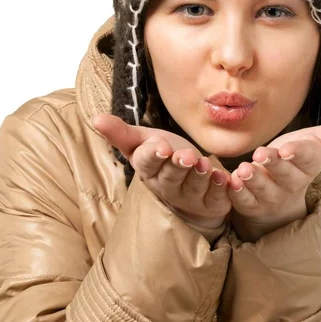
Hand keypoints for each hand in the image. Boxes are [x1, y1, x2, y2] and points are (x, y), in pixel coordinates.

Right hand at [91, 114, 231, 227]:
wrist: (190, 182)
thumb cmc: (165, 157)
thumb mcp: (144, 141)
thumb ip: (122, 133)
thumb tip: (95, 118)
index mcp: (149, 169)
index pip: (147, 162)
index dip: (154, 156)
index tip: (162, 147)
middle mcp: (168, 186)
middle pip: (171, 177)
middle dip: (178, 166)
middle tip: (187, 156)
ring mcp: (190, 197)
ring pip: (194, 188)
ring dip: (200, 177)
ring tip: (204, 164)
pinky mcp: (212, 203)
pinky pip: (217, 199)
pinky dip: (221, 189)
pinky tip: (225, 178)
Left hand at [227, 116, 320, 241]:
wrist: (280, 189)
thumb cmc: (300, 157)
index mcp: (308, 165)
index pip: (306, 158)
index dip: (297, 154)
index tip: (287, 148)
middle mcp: (290, 184)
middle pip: (284, 176)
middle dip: (273, 165)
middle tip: (260, 154)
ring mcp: (269, 196)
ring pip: (262, 191)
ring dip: (253, 180)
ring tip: (243, 170)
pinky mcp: (249, 203)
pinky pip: (241, 201)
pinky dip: (235, 193)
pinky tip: (228, 182)